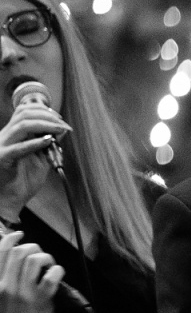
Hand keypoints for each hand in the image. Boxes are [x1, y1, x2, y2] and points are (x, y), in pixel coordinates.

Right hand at [0, 103, 67, 219]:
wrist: (8, 201)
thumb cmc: (22, 181)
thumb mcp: (40, 159)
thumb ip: (49, 145)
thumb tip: (62, 129)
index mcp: (11, 135)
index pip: (23, 112)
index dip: (43, 110)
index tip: (60, 118)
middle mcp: (5, 137)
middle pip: (23, 114)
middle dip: (47, 115)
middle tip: (63, 124)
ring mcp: (2, 146)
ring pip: (21, 125)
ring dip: (45, 125)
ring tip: (60, 130)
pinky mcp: (2, 158)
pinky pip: (18, 148)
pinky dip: (35, 143)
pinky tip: (48, 141)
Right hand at [0, 230, 62, 312]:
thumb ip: (4, 281)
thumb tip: (13, 263)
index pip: (0, 252)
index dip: (11, 238)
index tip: (19, 235)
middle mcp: (7, 285)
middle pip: (19, 251)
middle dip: (33, 248)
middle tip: (41, 258)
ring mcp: (25, 293)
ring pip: (35, 259)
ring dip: (46, 258)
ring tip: (49, 267)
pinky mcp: (42, 301)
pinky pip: (51, 276)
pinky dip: (57, 271)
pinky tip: (57, 276)